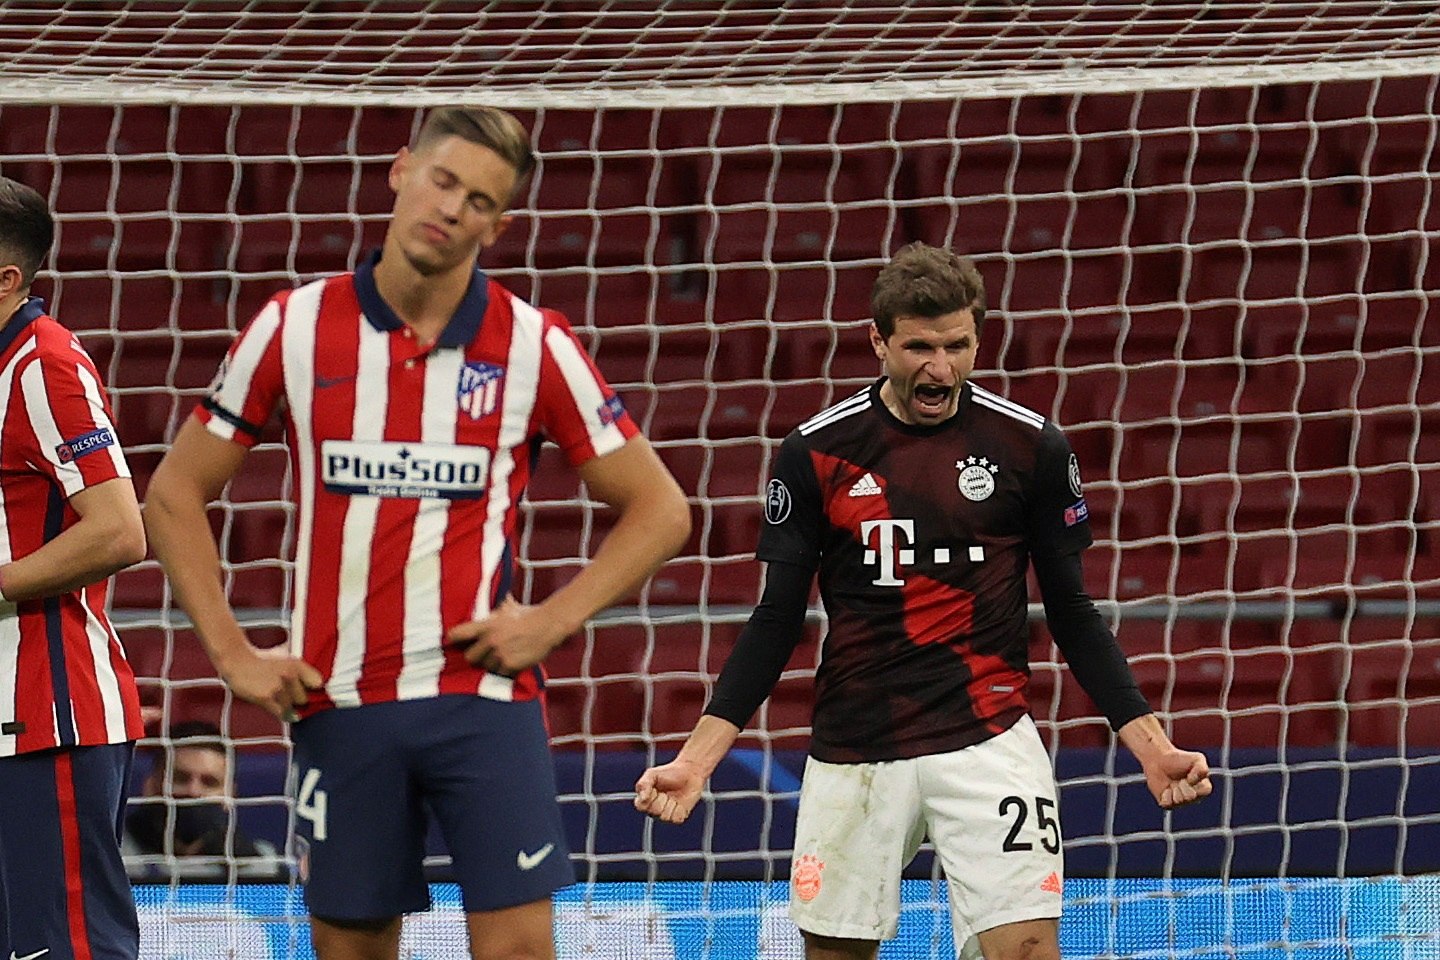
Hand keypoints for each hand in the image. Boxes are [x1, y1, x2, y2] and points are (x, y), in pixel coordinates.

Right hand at [219, 645, 323, 721]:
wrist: (237, 662)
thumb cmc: (260, 661)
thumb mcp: (285, 659)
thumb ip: (300, 671)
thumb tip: (316, 685)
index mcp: (296, 664)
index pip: (318, 682)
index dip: (314, 690)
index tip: (312, 693)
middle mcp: (289, 675)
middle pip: (304, 699)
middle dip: (297, 700)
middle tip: (288, 696)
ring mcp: (278, 687)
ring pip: (291, 707)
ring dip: (285, 706)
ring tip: (276, 697)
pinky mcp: (266, 698)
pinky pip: (280, 713)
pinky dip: (280, 713)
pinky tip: (274, 705)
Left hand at [447, 598, 566, 674]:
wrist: (548, 624)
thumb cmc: (530, 614)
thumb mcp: (509, 608)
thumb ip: (499, 608)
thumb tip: (501, 600)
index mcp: (486, 625)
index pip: (458, 634)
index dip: (453, 639)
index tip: (452, 642)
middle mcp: (490, 640)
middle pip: (469, 657)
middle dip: (476, 656)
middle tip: (483, 654)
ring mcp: (499, 654)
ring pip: (486, 667)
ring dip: (493, 664)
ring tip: (503, 657)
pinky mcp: (510, 665)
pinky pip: (501, 673)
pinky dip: (506, 670)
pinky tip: (513, 662)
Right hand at [634, 759, 706, 823]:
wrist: (689, 773)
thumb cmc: (670, 772)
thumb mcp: (652, 773)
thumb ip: (644, 784)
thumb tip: (642, 798)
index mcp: (645, 799)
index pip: (641, 806)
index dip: (648, 799)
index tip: (654, 790)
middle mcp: (654, 809)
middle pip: (654, 812)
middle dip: (661, 800)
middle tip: (666, 791)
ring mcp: (666, 814)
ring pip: (665, 817)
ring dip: (671, 804)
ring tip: (674, 795)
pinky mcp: (678, 816)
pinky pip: (676, 818)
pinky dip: (680, 809)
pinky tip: (680, 801)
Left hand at [1143, 747, 1212, 809]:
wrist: (1159, 761)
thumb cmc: (1179, 759)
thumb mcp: (1196, 758)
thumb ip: (1202, 768)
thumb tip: (1193, 781)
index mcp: (1203, 787)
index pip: (1205, 790)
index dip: (1195, 781)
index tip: (1189, 774)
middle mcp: (1194, 797)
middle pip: (1190, 797)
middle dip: (1182, 785)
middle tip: (1179, 779)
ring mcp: (1181, 802)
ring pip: (1179, 800)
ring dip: (1173, 789)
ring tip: (1172, 782)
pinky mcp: (1168, 804)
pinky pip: (1167, 803)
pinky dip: (1164, 794)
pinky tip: (1165, 788)